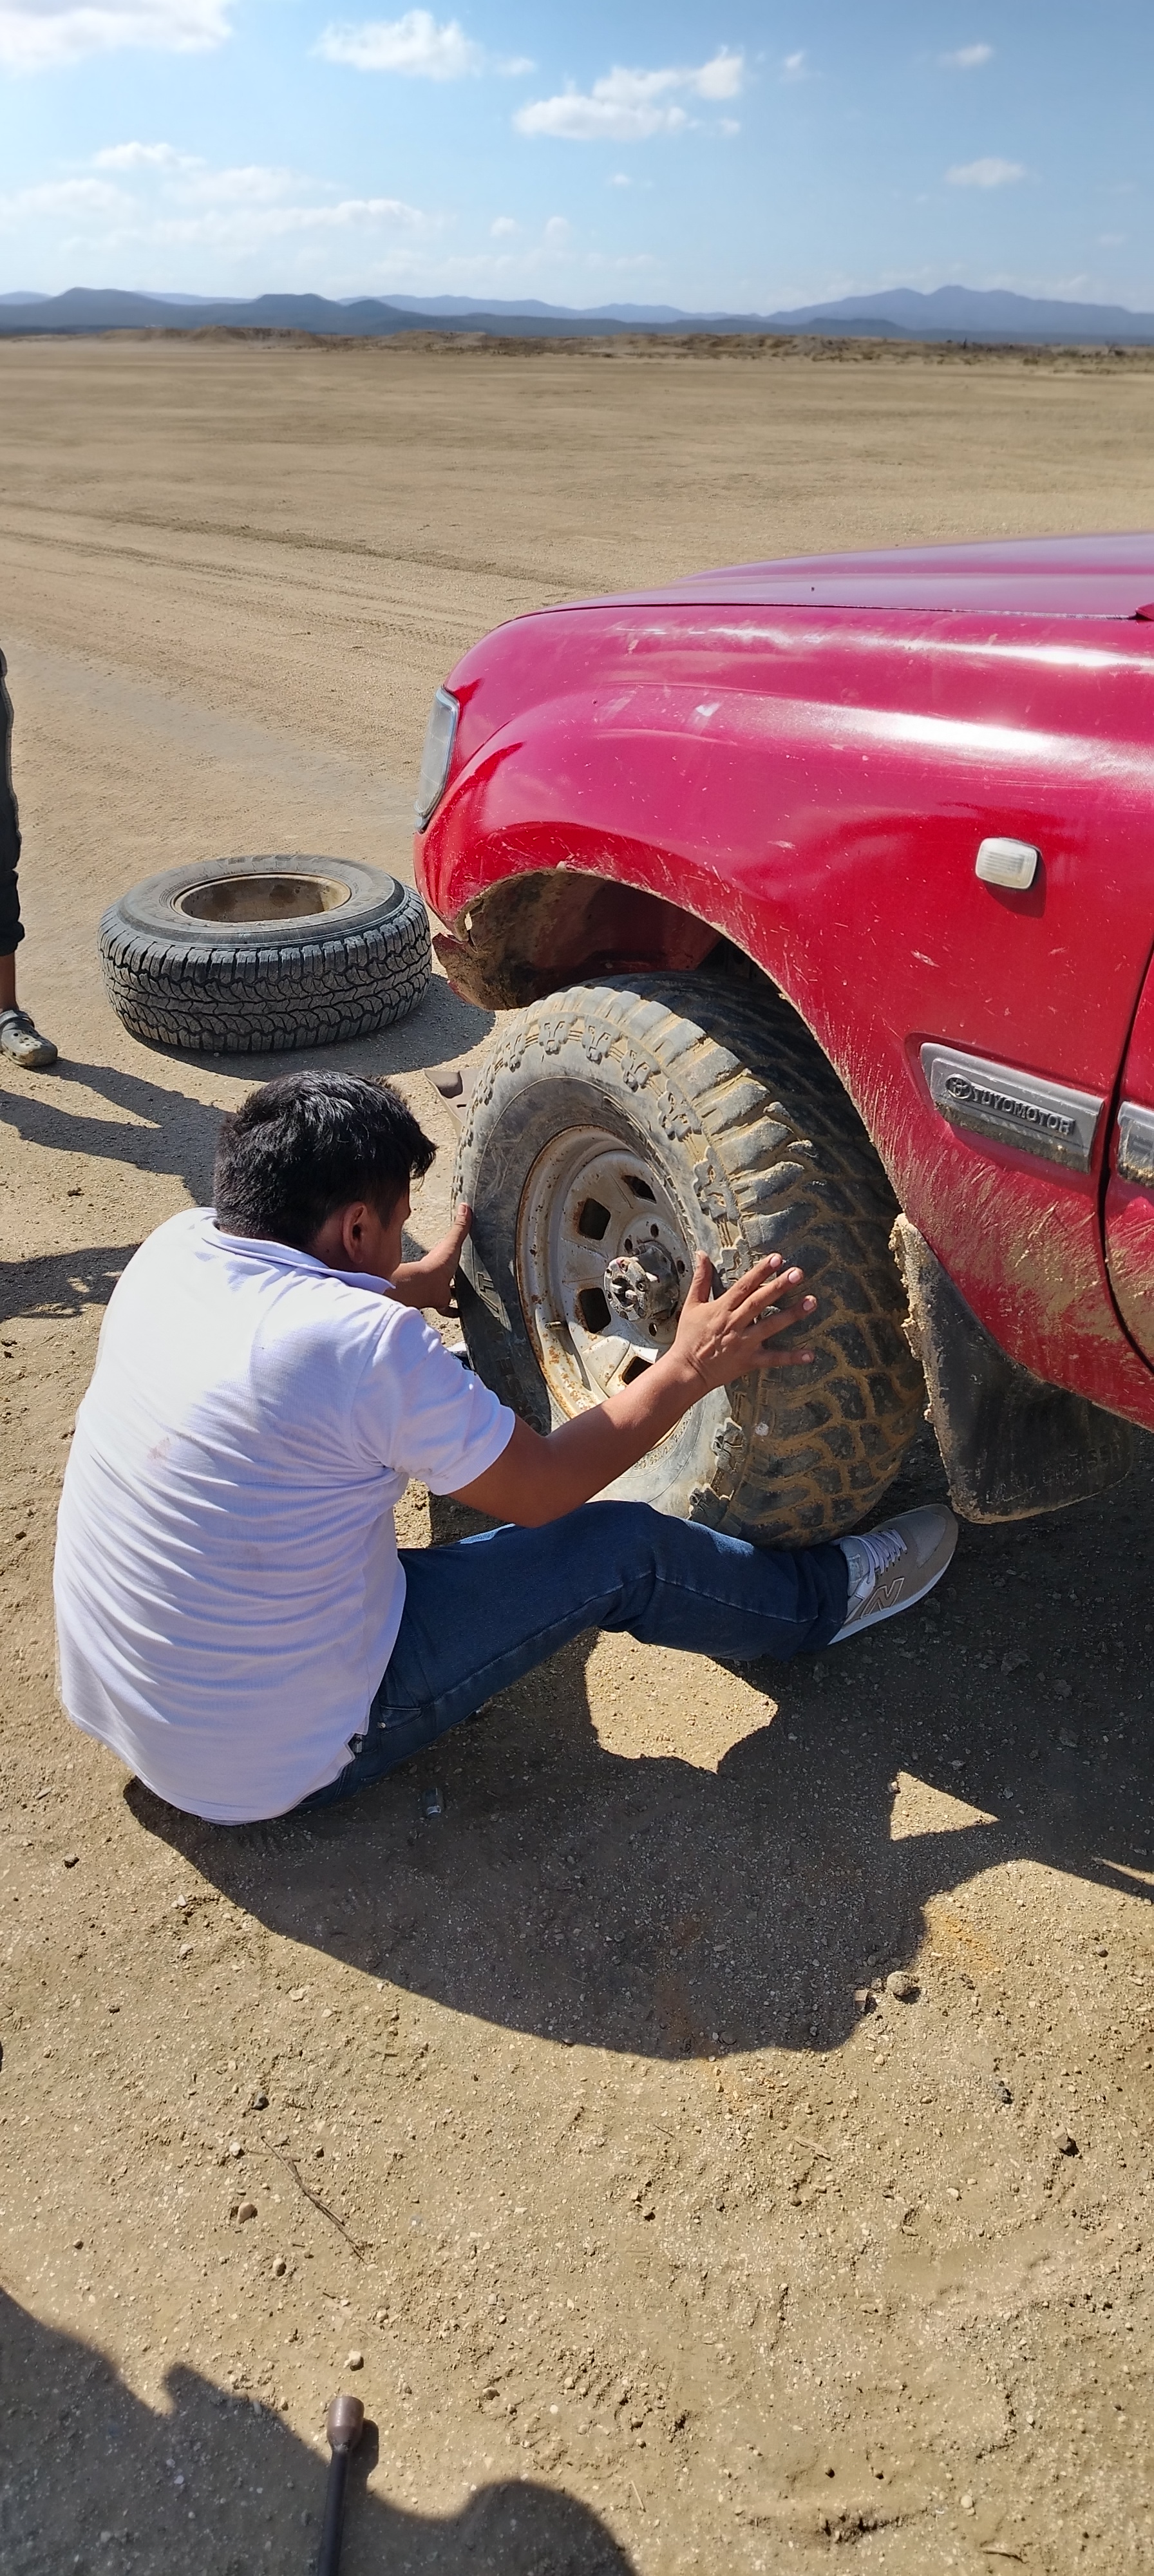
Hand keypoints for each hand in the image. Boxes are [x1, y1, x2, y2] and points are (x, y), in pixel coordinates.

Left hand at [392, 1203, 472, 1314]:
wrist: (426, 1285)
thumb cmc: (438, 1263)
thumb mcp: (453, 1242)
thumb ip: (460, 1227)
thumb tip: (465, 1205)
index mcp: (441, 1258)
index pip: (448, 1253)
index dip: (454, 1253)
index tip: (460, 1253)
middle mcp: (439, 1274)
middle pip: (449, 1273)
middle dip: (457, 1275)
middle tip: (469, 1277)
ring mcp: (439, 1288)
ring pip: (448, 1291)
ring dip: (455, 1293)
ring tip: (470, 1296)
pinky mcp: (440, 1301)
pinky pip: (448, 1308)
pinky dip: (454, 1311)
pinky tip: (462, 1314)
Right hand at [670, 1251, 815, 1393]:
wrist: (685, 1370)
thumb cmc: (689, 1337)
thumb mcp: (692, 1305)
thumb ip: (701, 1279)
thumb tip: (701, 1254)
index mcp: (721, 1308)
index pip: (744, 1286)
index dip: (760, 1271)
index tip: (777, 1259)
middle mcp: (734, 1323)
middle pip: (759, 1302)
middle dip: (779, 1286)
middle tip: (798, 1273)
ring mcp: (743, 1343)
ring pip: (770, 1326)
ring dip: (791, 1314)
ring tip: (811, 1302)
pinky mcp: (749, 1361)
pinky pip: (773, 1359)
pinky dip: (791, 1357)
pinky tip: (810, 1354)